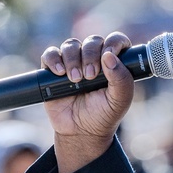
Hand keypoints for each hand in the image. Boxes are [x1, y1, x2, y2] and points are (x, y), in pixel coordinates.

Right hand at [39, 32, 134, 172]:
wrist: (81, 132)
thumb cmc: (104, 115)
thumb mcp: (120, 101)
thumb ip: (122, 79)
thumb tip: (109, 55)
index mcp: (113, 63)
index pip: (115, 40)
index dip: (113, 43)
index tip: (109, 55)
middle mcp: (94, 59)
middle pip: (92, 41)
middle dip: (91, 55)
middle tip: (90, 76)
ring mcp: (73, 63)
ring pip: (71, 45)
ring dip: (73, 59)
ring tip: (75, 79)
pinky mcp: (53, 70)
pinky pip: (50, 54)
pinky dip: (54, 59)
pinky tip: (60, 73)